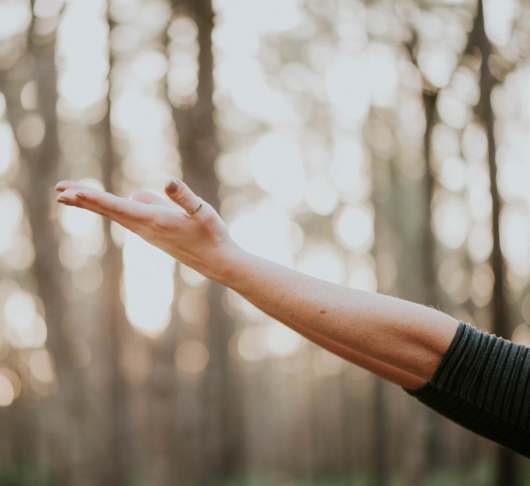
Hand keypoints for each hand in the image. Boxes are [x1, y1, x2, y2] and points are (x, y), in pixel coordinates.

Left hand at [55, 179, 240, 279]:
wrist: (217, 261)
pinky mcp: (153, 233)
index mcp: (154, 220)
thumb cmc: (212, 235)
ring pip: (115, 214)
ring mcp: (147, 232)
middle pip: (108, 211)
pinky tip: (112, 205)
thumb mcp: (202, 212)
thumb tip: (168, 182)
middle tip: (58, 191)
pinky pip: (127, 217)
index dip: (93, 198)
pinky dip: (110, 208)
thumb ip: (184, 197)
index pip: (117, 206)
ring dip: (93, 204)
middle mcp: (145, 228)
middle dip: (83, 200)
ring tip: (73, 195)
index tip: (70, 193)